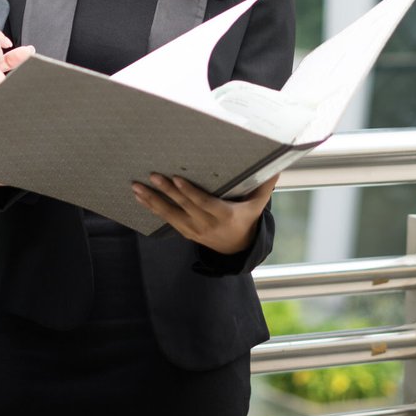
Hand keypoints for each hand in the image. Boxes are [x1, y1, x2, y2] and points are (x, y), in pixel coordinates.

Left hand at [132, 173, 278, 255]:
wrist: (236, 249)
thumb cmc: (246, 219)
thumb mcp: (257, 206)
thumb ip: (265, 186)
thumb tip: (278, 166)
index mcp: (223, 216)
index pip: (203, 203)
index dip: (189, 193)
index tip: (176, 179)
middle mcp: (206, 224)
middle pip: (183, 207)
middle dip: (166, 192)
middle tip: (152, 176)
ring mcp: (193, 230)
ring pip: (170, 215)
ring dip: (152, 201)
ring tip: (136, 187)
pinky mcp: (185, 231)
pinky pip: (166, 219)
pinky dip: (152, 208)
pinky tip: (139, 197)